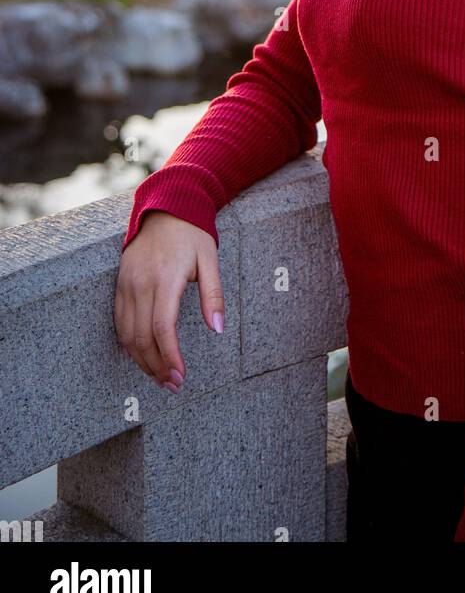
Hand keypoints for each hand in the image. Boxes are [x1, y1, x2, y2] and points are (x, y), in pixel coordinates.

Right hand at [114, 210, 223, 390]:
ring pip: (127, 333)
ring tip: (158, 377)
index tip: (180, 376)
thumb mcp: (210, 259)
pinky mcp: (119, 283)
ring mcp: (126, 284)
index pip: (163, 328)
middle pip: (142, 337)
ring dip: (141, 360)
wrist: (165, 208)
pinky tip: (140, 357)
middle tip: (171, 385)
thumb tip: (218, 329)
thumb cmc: (192, 235)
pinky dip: (127, 343)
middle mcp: (141, 283)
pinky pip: (118, 320)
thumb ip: (214, 295)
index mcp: (166, 278)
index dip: (170, 357)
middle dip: (156, 366)